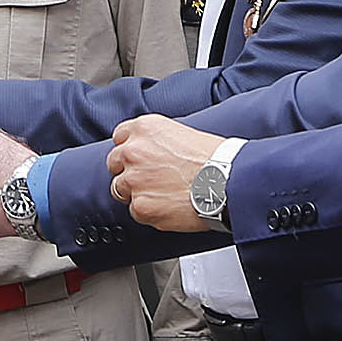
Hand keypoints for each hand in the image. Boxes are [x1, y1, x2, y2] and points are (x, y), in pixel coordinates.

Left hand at [108, 117, 228, 233]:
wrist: (227, 183)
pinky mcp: (140, 206)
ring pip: (120, 189)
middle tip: (151, 179)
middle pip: (114, 163)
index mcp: (144, 129)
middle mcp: (132, 151)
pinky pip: (135, 210)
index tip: (138, 158)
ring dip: (137, 192)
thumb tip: (150, 151)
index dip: (129, 149)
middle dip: (129, 171)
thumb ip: (156, 140)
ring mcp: (134, 180)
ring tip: (163, 194)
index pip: (119, 138)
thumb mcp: (182, 133)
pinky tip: (169, 206)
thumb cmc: (215, 159)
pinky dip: (149, 211)